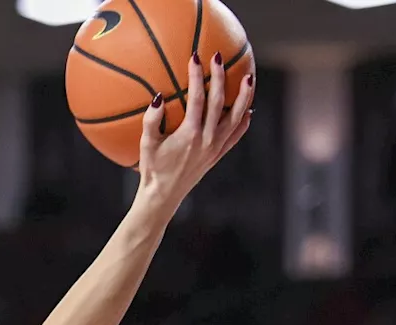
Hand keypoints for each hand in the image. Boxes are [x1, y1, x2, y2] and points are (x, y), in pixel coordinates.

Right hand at [132, 53, 255, 215]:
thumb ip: (152, 121)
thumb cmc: (152, 170)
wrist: (163, 196)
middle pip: (219, 102)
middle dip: (220, 77)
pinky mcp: (218, 155)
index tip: (195, 58)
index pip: (197, 98)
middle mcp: (207, 139)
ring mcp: (216, 148)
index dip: (196, 76)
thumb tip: (158, 97)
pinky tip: (248, 110)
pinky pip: (236, 136)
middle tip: (219, 57)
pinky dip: (244, 122)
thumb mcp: (146, 145)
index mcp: (190, 134)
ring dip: (244, 96)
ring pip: (236, 117)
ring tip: (249, 77)